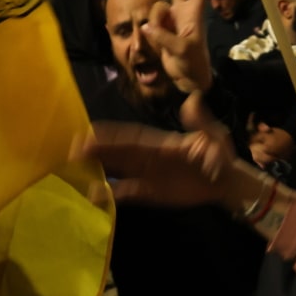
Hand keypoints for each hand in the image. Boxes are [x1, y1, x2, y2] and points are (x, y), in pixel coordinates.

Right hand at [77, 92, 235, 207]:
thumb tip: (192, 100)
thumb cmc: (220, 155)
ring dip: (96, 169)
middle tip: (68, 152)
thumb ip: (200, 123)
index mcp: (161, 142)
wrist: (227, 182)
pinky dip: (111, 194)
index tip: (88, 133)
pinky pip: (128, 192)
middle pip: (117, 152)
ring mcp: (148, 175)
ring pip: (117, 170)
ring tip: (73, 170)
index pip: (130, 136)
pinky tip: (94, 196)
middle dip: (94, 150)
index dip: (110, 135)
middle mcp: (149, 156)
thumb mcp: (214, 136)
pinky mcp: (152, 192)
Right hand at [141, 0, 214, 93]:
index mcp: (194, 14)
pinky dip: (151, 32)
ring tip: (163, 39)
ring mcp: (171, 20)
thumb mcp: (182, 50)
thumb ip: (164, 37)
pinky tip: (158, 42)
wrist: (188, 78)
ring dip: (156, 21)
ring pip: (157, 9)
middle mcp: (182, 12)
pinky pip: (150, 23)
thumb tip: (148, 27)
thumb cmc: (193, 63)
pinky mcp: (160, 29)